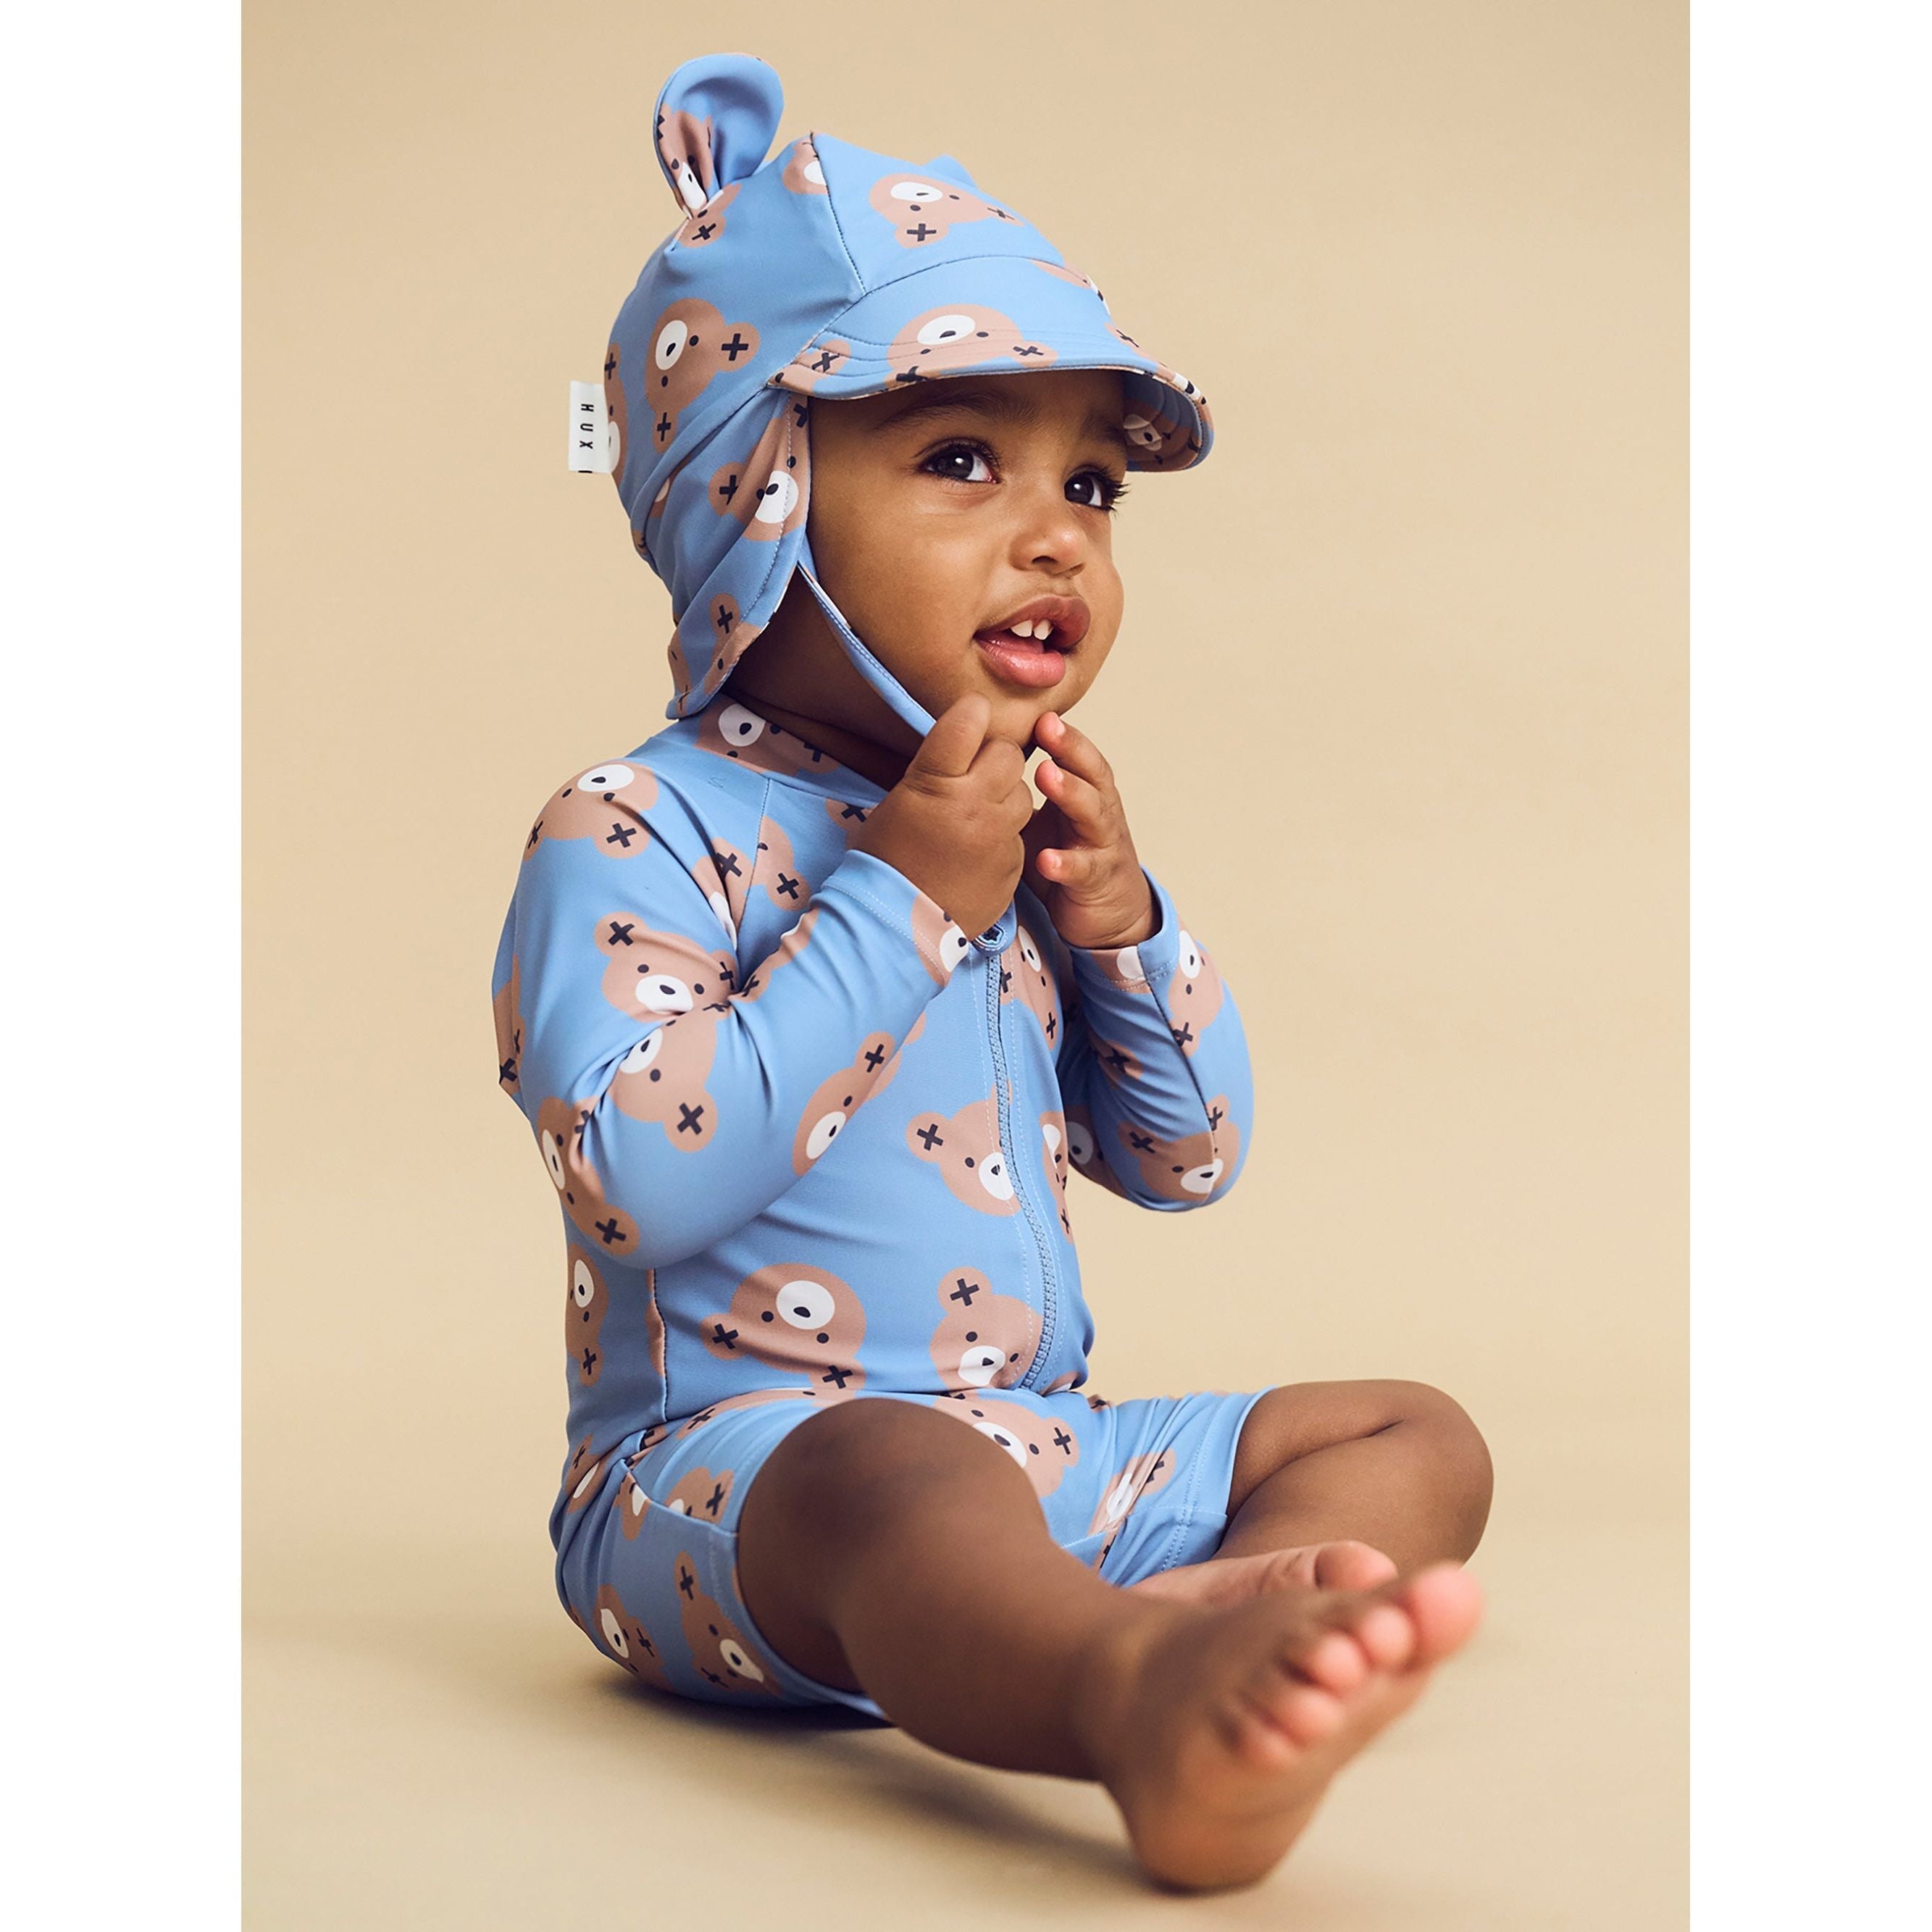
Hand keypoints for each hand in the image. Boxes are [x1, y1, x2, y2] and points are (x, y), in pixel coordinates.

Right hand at [848, 693, 1033, 939]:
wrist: (896, 924)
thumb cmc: (885, 859)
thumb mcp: (897, 801)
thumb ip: (933, 770)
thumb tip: (961, 744)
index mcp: (936, 782)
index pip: (970, 720)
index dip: (973, 712)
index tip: (972, 713)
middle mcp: (975, 803)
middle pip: (1009, 754)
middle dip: (995, 758)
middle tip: (974, 773)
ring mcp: (999, 836)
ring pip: (1023, 794)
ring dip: (1005, 797)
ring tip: (977, 815)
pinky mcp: (1013, 864)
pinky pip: (1019, 835)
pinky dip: (1003, 837)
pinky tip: (978, 851)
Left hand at [1022, 710, 1156, 949]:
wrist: (1110, 912)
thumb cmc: (1071, 858)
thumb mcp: (1042, 822)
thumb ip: (1017, 795)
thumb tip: (970, 762)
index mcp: (1085, 795)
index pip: (1077, 757)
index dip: (1062, 735)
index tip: (1039, 713)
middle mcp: (1099, 813)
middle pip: (1093, 774)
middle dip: (1071, 749)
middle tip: (1048, 728)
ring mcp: (1102, 846)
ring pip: (1094, 814)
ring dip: (1071, 793)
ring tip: (1045, 776)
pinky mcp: (1099, 881)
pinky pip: (1084, 870)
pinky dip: (1067, 864)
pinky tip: (1046, 860)